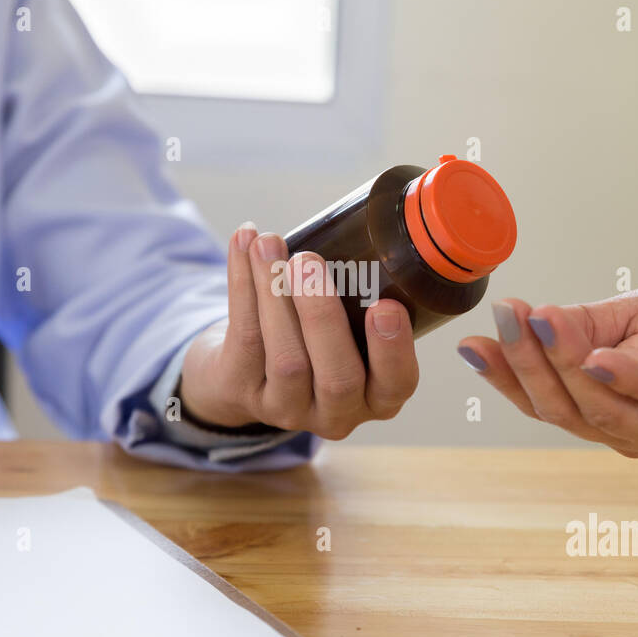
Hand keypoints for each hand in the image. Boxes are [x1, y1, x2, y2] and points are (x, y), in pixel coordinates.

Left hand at [178, 223, 419, 438]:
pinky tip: (243, 243)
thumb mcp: (349, 333)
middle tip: (308, 261)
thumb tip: (370, 223)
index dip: (393, 349)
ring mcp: (287, 408)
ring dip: (274, 292)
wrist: (241, 375)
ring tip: (269, 243)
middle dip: (322, 316)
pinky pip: (244, 337)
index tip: (385, 305)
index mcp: (377, 396)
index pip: (396, 384)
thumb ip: (363, 300)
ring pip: (285, 357)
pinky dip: (242, 284)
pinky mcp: (243, 392)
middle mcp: (337, 412)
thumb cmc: (312, 340)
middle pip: (337, 377)